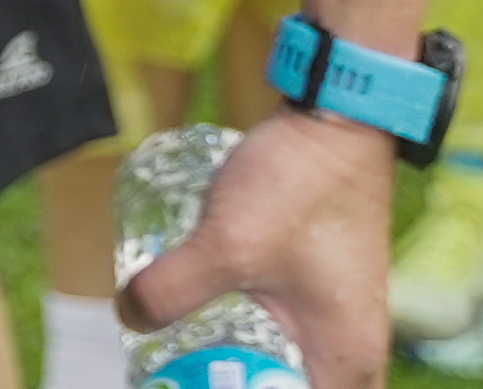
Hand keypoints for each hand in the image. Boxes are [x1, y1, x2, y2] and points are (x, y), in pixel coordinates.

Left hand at [118, 99, 400, 384]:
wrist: (338, 120)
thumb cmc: (300, 186)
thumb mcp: (226, 245)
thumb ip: (170, 288)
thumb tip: (130, 316)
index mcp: (345, 357)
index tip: (201, 384)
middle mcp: (352, 346)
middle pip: (292, 388)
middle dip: (241, 382)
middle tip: (185, 371)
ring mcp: (340, 313)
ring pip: (289, 360)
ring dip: (243, 358)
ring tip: (187, 347)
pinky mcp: (322, 283)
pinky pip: (287, 328)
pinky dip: (250, 329)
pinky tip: (208, 309)